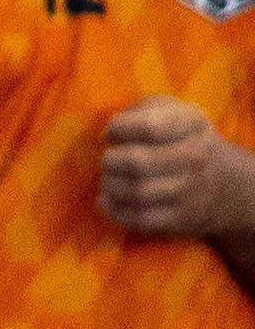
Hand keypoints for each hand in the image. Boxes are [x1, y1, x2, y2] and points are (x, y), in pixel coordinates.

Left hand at [101, 96, 254, 238]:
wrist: (221, 181)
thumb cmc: (179, 138)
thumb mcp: (167, 110)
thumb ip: (138, 111)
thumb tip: (110, 133)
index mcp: (191, 123)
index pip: (148, 126)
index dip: (118, 129)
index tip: (111, 134)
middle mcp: (195, 155)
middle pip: (137, 163)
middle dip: (110, 161)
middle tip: (108, 160)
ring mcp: (189, 188)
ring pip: (137, 193)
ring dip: (110, 186)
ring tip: (109, 179)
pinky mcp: (180, 217)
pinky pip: (139, 219)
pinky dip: (115, 210)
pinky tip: (107, 200)